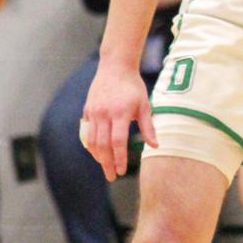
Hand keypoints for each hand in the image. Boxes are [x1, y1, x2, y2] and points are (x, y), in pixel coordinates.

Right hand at [79, 61, 156, 180]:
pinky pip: (87, 132)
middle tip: (112, 176)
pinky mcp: (87, 110)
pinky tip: (97, 153)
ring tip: (105, 166)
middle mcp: (104, 113)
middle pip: (103, 145)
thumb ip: (148, 127)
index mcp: (120, 113)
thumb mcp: (145, 105)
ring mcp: (94, 112)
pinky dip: (91, 145)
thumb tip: (155, 146)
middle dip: (107, 163)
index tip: (122, 170)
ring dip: (98, 157)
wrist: (115, 66)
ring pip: (92, 140)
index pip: (118, 142)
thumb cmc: (133, 86)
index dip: (119, 158)